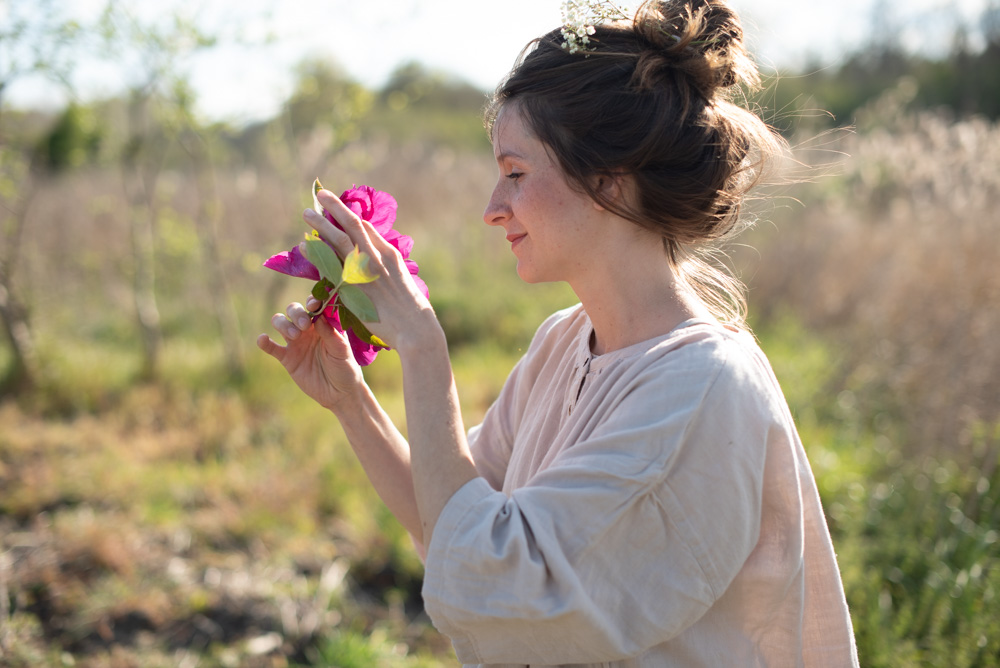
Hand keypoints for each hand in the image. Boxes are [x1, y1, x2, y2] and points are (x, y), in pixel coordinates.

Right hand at [257, 296, 364, 410]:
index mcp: (324, 323)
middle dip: (296, 314)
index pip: (315, 306)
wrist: (339, 394)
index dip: (312, 301)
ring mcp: (296, 342)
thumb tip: (318, 316)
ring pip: (281, 323)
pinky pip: (271, 347)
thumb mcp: (342, 351)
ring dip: (283, 325)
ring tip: (294, 336)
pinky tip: (262, 339)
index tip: (314, 305)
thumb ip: (330, 334)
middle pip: (294, 310)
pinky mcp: (287, 358)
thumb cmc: (345, 368)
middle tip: (304, 326)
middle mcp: (308, 329)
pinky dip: (264, 342)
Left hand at [303, 189, 439, 354]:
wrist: (414, 328)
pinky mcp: (353, 288)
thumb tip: (378, 265)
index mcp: (390, 254)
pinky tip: (304, 246)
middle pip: (353, 225)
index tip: (338, 208)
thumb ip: (388, 269)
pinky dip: (316, 253)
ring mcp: (364, 271)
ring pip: (339, 240)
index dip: (350, 215)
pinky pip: (330, 266)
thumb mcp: (402, 281)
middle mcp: (377, 257)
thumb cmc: (411, 310)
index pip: (367, 228)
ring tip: (306, 213)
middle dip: (335, 207)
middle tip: (320, 195)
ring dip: (321, 224)